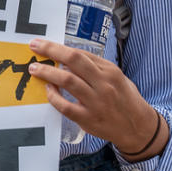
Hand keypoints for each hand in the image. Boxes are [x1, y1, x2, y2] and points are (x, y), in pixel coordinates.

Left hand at [27, 39, 161, 156]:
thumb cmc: (126, 100)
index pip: (80, 54)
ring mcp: (95, 102)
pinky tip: (48, 90)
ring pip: (67, 81)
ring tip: (35, 69)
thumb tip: (70, 58)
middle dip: (51, 51)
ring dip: (48, 73)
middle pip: (73, 61)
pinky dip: (54, 97)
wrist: (137, 127)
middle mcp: (103, 84)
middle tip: (34, 47)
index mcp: (110, 71)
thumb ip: (97, 68)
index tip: (43, 43)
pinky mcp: (88, 119)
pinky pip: (65, 106)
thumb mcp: (118, 77)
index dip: (59, 47)